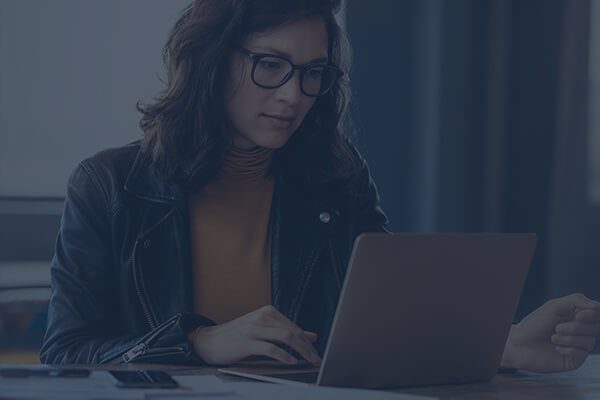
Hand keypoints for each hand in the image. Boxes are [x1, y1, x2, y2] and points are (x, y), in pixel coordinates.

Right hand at [188, 305, 321, 365]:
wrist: (208, 340)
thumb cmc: (236, 336)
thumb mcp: (263, 330)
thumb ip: (285, 332)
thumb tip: (311, 336)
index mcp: (267, 312)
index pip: (294, 326)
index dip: (308, 341)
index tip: (316, 352)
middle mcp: (262, 317)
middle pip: (292, 331)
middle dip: (307, 347)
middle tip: (316, 359)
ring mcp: (253, 329)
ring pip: (284, 337)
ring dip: (300, 350)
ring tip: (308, 360)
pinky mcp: (246, 342)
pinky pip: (269, 348)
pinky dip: (283, 355)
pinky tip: (290, 361)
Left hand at [501, 293, 599, 371]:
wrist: (520, 344)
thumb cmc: (534, 324)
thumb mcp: (554, 306)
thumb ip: (576, 301)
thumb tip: (597, 306)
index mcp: (577, 315)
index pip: (597, 313)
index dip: (592, 315)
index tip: (579, 315)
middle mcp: (580, 330)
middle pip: (596, 328)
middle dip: (576, 328)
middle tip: (557, 328)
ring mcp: (579, 345)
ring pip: (590, 342)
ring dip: (569, 339)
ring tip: (552, 337)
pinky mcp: (575, 359)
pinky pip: (582, 354)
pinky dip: (568, 349)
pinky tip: (556, 348)